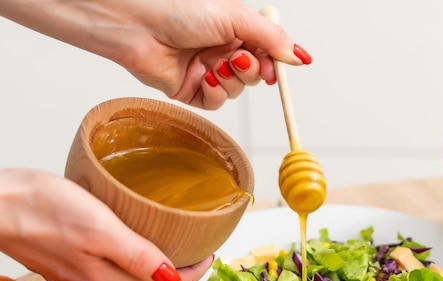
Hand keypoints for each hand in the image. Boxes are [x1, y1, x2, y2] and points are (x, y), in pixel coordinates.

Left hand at [0, 0, 311, 109]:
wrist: (137, 23)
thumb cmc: (177, 8)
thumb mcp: (235, 17)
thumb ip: (270, 37)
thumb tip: (298, 55)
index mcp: (234, 28)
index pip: (267, 50)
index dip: (276, 61)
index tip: (284, 67)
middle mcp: (221, 49)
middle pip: (256, 73)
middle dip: (254, 70)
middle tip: (244, 62)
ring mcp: (207, 70)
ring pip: (238, 89)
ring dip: (234, 80)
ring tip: (219, 64)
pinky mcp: (191, 90)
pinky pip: (217, 101)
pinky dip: (217, 92)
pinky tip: (206, 77)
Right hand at [0, 169, 212, 280]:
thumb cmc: (40, 209)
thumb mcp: (99, 228)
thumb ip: (136, 255)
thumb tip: (172, 278)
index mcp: (106, 276)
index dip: (191, 274)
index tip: (211, 257)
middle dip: (177, 271)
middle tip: (198, 251)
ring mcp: (76, 271)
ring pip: (126, 273)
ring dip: (153, 263)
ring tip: (172, 243)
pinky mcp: (64, 257)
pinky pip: (106, 263)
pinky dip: (128, 255)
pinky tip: (130, 239)